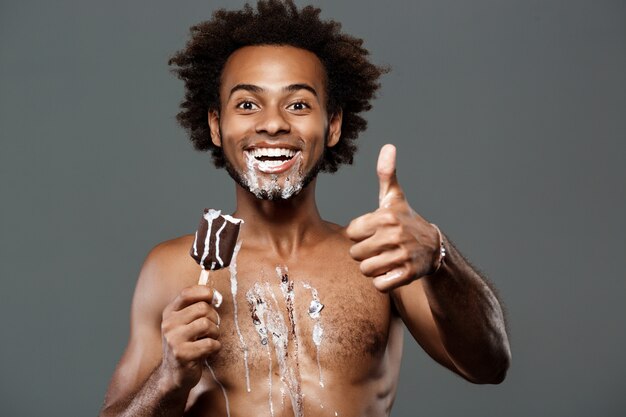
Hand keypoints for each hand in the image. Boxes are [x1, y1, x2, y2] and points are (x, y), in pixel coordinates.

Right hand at [159, 285, 221, 390]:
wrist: (174, 375)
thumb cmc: (187, 345)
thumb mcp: (186, 323)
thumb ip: (197, 307)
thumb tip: (215, 294)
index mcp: (170, 313)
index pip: (187, 293)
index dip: (204, 292)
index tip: (214, 299)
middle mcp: (169, 324)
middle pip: (203, 308)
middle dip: (214, 318)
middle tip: (212, 329)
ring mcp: (173, 340)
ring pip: (207, 324)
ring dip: (215, 333)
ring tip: (209, 340)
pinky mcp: (182, 355)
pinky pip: (210, 344)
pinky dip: (215, 348)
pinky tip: (208, 352)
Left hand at [347, 144, 439, 291]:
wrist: (434, 247)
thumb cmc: (406, 220)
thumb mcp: (394, 198)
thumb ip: (386, 174)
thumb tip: (389, 146)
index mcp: (386, 216)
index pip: (351, 232)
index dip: (360, 234)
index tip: (374, 231)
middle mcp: (394, 235)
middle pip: (356, 253)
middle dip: (364, 253)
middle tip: (380, 247)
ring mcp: (402, 256)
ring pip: (366, 270)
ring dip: (372, 268)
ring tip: (385, 259)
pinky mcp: (408, 275)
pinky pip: (379, 284)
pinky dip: (382, 281)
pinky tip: (391, 271)